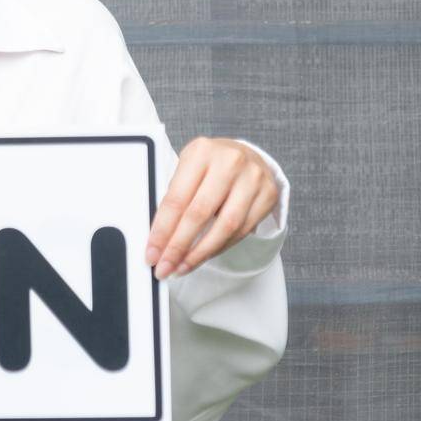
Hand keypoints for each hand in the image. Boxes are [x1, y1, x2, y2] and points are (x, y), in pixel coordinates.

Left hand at [145, 137, 279, 279]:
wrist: (246, 155)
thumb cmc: (209, 165)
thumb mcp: (187, 169)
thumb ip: (174, 198)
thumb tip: (158, 239)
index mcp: (200, 152)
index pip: (176, 199)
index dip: (162, 231)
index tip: (151, 253)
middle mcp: (229, 163)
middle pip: (199, 214)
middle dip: (178, 246)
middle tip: (165, 267)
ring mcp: (253, 179)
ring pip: (225, 227)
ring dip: (200, 253)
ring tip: (182, 267)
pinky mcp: (269, 195)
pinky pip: (243, 231)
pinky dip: (220, 247)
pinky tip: (204, 255)